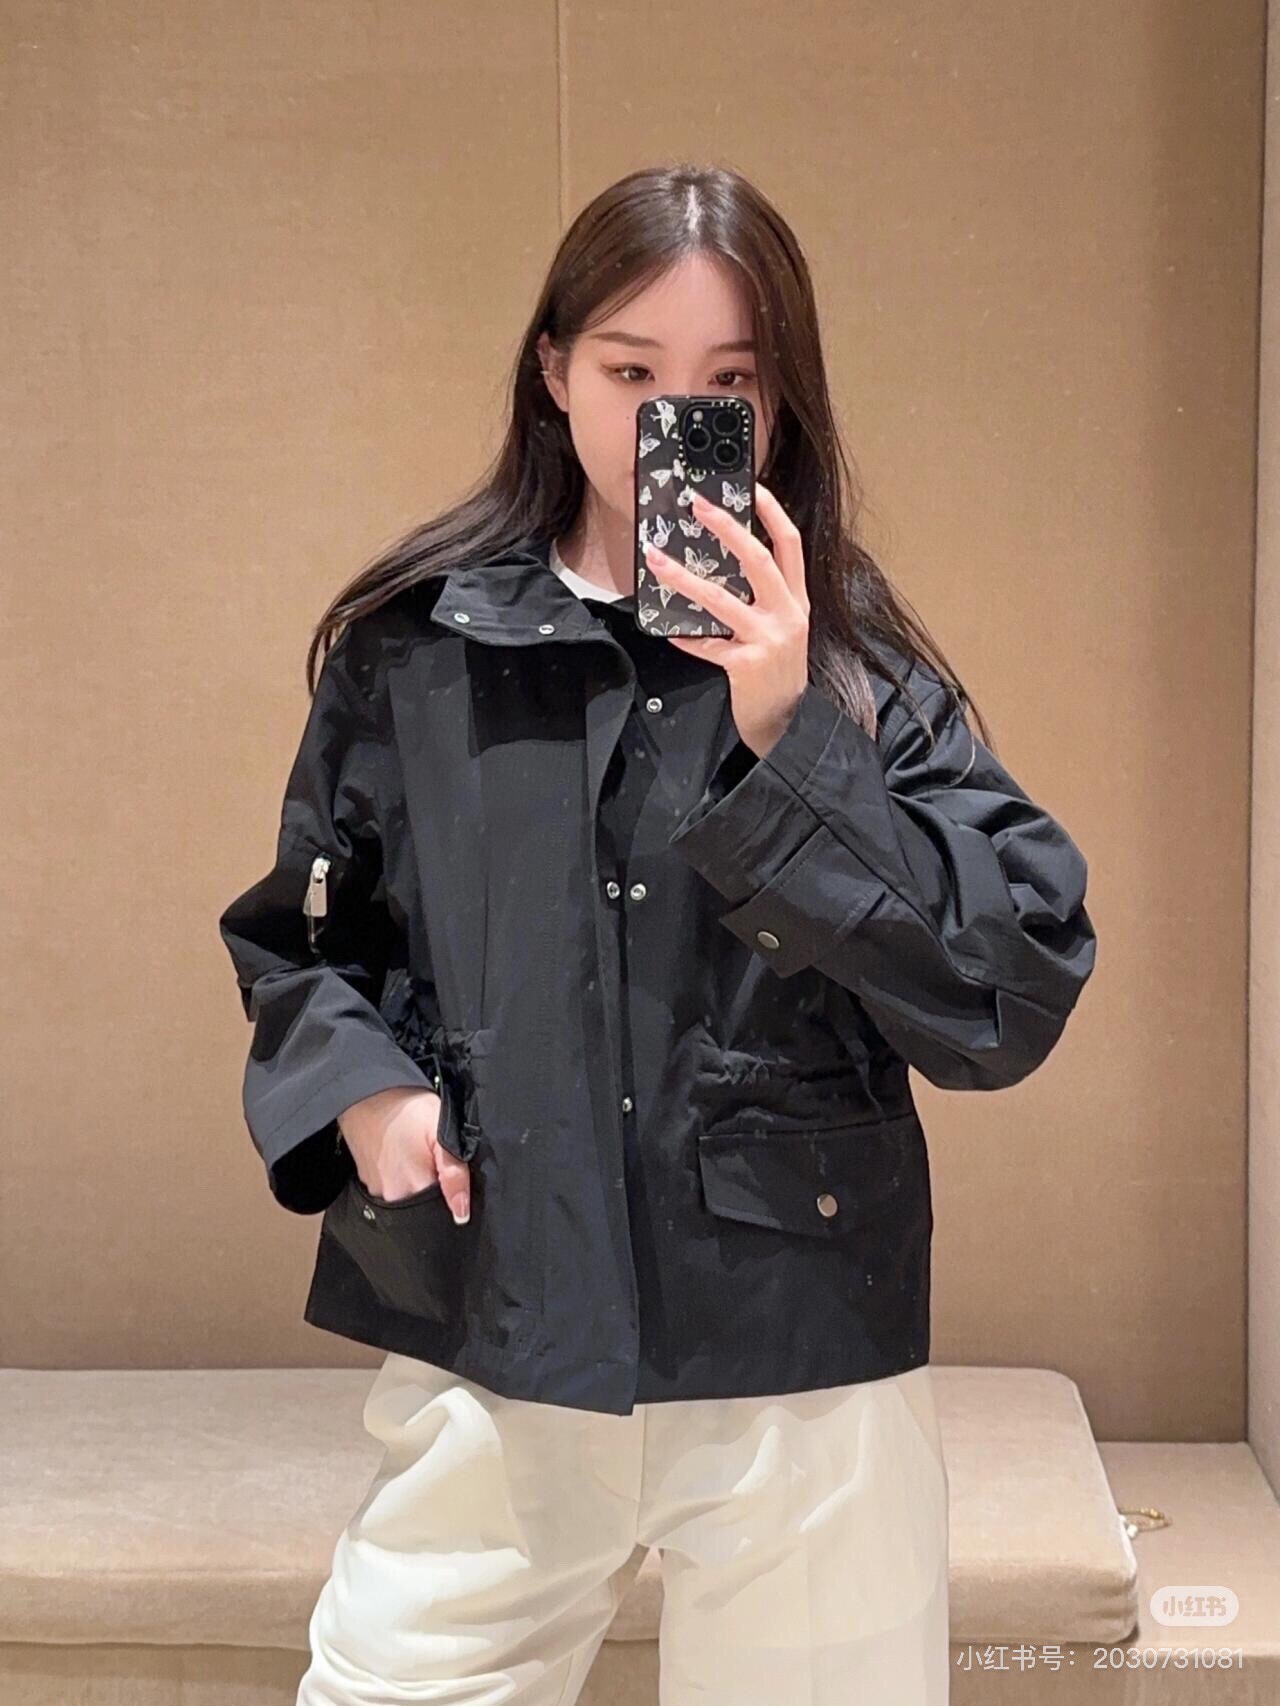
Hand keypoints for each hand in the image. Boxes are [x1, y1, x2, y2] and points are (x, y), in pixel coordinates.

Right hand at [338, 1087, 470, 1223]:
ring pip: (407, 1200)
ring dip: (416, 1184)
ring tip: (417, 1157)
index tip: (453, 1177)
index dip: (452, 1198)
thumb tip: (462, 1213)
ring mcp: (376, 1192)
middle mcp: (393, 1199)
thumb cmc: (408, 1109)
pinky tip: (403, 1157)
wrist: (367, 1093)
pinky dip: (400, 1178)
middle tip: (434, 1161)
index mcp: (415, 1190)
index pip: (442, 1212)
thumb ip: (454, 1174)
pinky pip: (391, 1191)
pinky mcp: (366, 1182)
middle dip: (434, 1192)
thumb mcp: (441, 1134)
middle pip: (423, 1209)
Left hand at [641, 480, 809, 758]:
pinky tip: (669, 630)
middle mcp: (788, 614)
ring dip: (685, 578)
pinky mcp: (747, 665)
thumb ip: (763, 600)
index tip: (750, 486)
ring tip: (657, 560)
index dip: (772, 512)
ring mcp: (768, 639)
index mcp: (797, 600)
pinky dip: (686, 637)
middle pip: (758, 558)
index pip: (790, 544)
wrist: (786, 722)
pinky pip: (707, 644)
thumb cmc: (777, 672)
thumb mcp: (783, 629)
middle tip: (697, 504)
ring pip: (721, 599)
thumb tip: (720, 568)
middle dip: (727, 527)